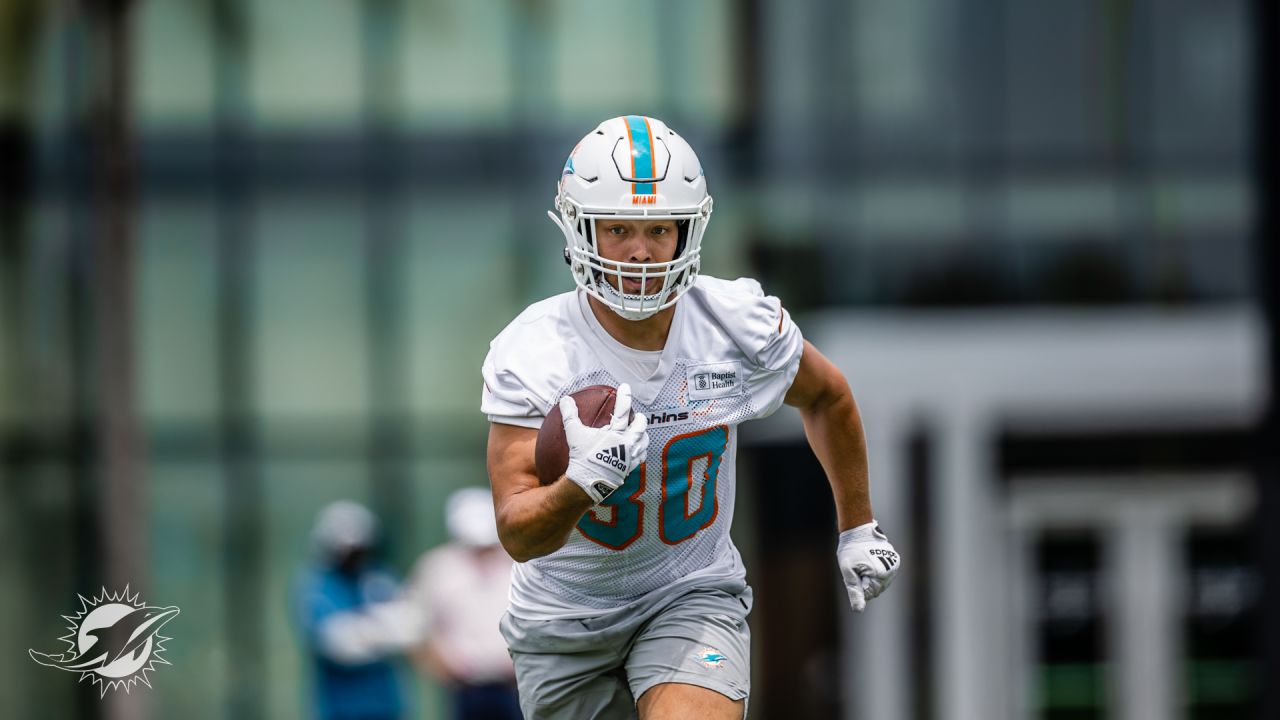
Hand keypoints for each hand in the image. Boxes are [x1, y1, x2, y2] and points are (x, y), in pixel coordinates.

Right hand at [560, 383, 647, 503]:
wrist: (588, 482)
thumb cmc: (582, 456)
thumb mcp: (574, 433)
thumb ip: (570, 415)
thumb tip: (565, 399)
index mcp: (615, 432)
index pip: (623, 410)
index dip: (625, 396)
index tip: (625, 387)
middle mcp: (627, 442)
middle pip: (640, 426)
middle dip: (640, 418)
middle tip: (638, 415)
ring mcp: (630, 456)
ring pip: (644, 441)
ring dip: (643, 434)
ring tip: (640, 431)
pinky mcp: (630, 467)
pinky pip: (641, 456)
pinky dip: (641, 450)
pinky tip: (638, 450)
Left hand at [837, 521, 900, 611]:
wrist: (858, 529)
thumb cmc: (850, 549)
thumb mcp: (847, 571)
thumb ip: (854, 591)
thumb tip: (859, 610)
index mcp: (881, 574)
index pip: (869, 594)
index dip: (858, 584)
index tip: (854, 571)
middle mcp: (892, 571)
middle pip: (876, 588)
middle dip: (865, 581)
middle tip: (857, 566)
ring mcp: (894, 564)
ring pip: (880, 581)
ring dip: (871, 576)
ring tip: (863, 562)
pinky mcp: (894, 559)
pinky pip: (884, 573)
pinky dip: (876, 570)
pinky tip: (870, 560)